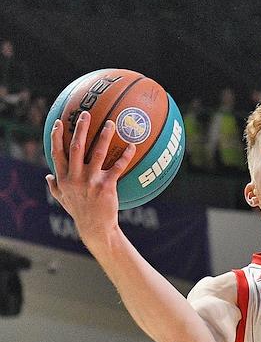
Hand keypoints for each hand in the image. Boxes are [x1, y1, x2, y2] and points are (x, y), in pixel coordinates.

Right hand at [47, 110, 135, 242]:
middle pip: (76, 147)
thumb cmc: (79, 212)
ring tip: (111, 123)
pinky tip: (132, 146)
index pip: (57, 153)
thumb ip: (54, 187)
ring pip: (97, 152)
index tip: (60, 122)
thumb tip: (47, 176)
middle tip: (86, 113)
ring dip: (104, 136)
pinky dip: (125, 156)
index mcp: (63, 178)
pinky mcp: (106, 186)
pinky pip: (117, 167)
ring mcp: (90, 181)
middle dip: (80, 128)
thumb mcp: (63, 200)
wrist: (95, 228)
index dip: (57, 137)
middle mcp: (75, 177)